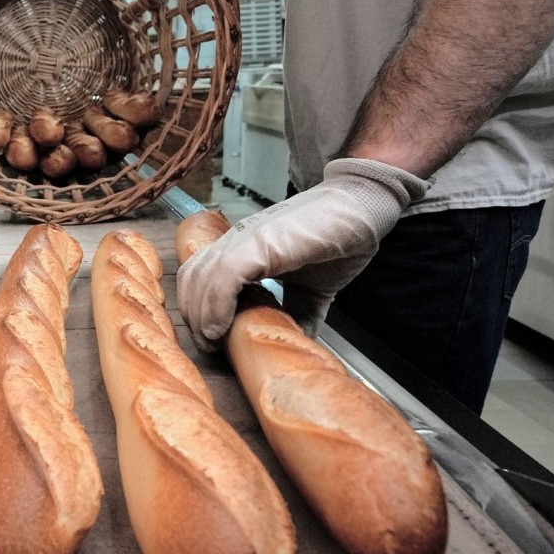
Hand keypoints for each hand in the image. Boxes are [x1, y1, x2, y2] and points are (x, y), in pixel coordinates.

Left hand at [177, 158, 428, 348]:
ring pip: (200, 278)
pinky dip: (215, 305)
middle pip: (191, 280)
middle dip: (193, 316)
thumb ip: (298, 315)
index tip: (211, 339)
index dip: (196, 309)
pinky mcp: (260, 242)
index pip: (198, 278)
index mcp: (242, 249)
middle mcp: (235, 241)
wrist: (362, 207)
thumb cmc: (337, 240)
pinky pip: (223, 276)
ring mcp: (245, 239)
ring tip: (214, 341)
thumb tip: (298, 346)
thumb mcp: (311, 290)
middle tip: (210, 346)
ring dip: (200, 316)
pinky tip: (221, 328)